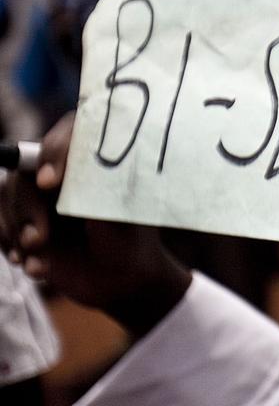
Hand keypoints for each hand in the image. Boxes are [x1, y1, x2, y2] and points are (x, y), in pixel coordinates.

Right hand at [0, 113, 190, 336]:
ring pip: (6, 195)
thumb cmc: (129, 241)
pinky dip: (10, 245)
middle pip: (25, 170)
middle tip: (40, 237)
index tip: (49, 182)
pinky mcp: (27, 221)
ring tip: (37, 258)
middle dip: (26, 206)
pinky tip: (35, 266)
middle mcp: (65, 173)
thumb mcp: (119, 214)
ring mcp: (42, 197)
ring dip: (15, 229)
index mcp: (93, 162)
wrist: (121, 281)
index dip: (53, 150)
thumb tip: (72, 168)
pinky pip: (1, 223)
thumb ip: (96, 188)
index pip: (69, 133)